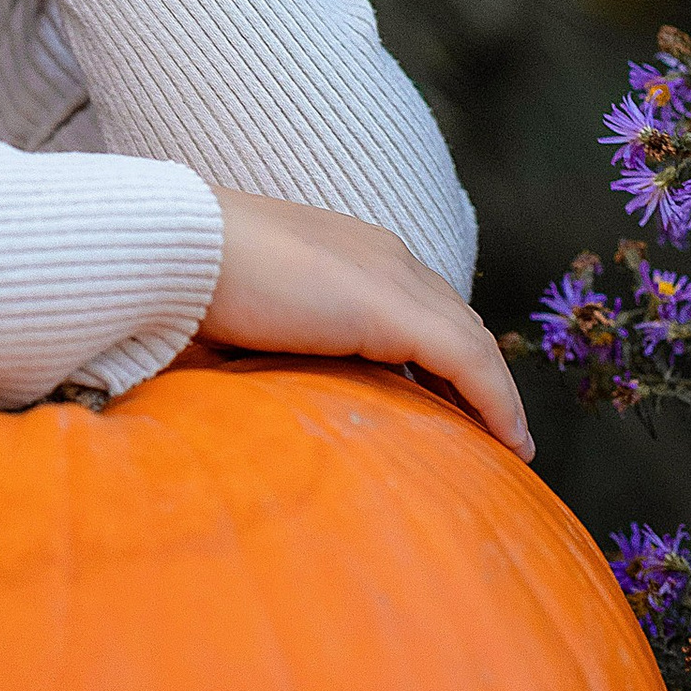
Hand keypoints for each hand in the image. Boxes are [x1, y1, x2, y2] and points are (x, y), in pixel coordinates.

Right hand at [202, 192, 532, 458]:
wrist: (179, 246)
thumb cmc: (189, 280)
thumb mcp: (248, 312)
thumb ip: (275, 338)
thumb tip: (262, 379)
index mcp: (351, 251)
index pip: (419, 303)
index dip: (444, 351)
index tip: (451, 399)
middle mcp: (385, 257)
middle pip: (457, 320)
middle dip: (481, 373)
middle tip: (493, 428)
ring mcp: (394, 279)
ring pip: (473, 343)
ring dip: (497, 394)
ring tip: (510, 444)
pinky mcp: (394, 311)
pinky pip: (469, 363)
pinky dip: (497, 403)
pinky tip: (510, 444)